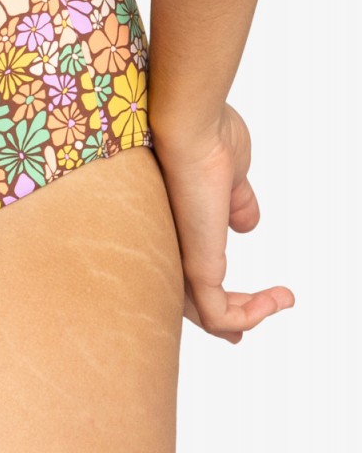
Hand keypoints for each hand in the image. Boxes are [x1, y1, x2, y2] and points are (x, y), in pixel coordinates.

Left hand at [152, 103, 294, 342]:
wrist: (191, 126)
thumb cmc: (206, 137)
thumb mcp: (230, 177)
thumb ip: (236, 202)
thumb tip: (246, 222)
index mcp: (179, 226)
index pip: (189, 272)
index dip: (218, 291)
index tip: (249, 300)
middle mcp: (171, 247)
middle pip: (191, 300)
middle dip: (226, 319)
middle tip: (249, 327)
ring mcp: (179, 258)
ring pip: (206, 312)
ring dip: (249, 315)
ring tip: (282, 299)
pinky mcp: (195, 266)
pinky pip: (216, 314)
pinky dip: (248, 316)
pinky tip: (278, 299)